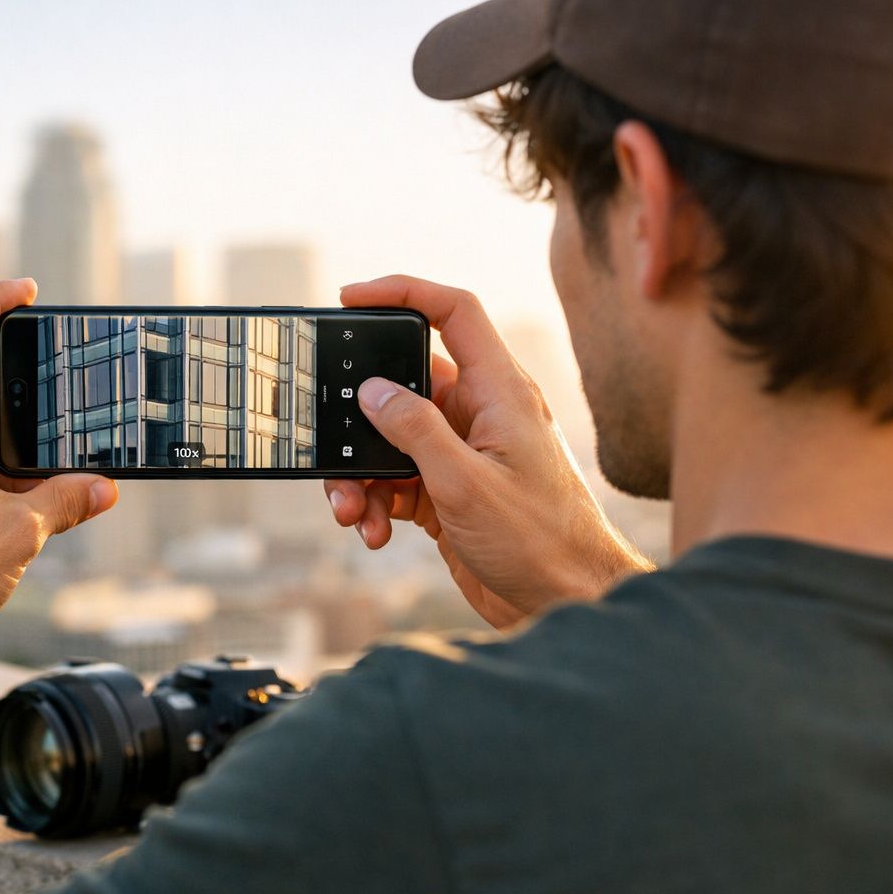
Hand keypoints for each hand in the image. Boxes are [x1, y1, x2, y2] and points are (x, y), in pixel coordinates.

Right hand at [325, 275, 648, 628]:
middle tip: (328, 433)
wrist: (564, 601)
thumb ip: (416, 431)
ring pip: (391, 440)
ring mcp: (463, 453)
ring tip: (351, 509)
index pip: (453, 313)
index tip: (352, 297)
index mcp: (499, 391)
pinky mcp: (448, 491)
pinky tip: (375, 531)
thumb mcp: (466, 483)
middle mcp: (481, 413)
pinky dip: (377, 502)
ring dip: (362, 472)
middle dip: (360, 414)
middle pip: (404, 384)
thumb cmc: (540, 541)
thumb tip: (372, 391)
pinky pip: (396, 480)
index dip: (403, 292)